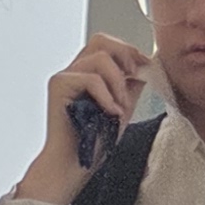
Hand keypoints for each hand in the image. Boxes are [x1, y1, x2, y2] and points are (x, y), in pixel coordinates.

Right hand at [16, 36, 151, 204]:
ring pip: (99, 57)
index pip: (108, 45)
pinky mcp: (59, 84)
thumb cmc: (94, 141)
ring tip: (119, 107)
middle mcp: (74, 70)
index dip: (130, 51)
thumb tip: (145, 64)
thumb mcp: (121, 107)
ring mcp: (65, 76)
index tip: (145, 65)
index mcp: (87, 72)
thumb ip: (130, 85)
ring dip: (117, 82)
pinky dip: (106, 95)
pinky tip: (110, 112)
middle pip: (101, 40)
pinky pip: (91, 78)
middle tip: (134, 75)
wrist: (74, 164)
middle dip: (124, 55)